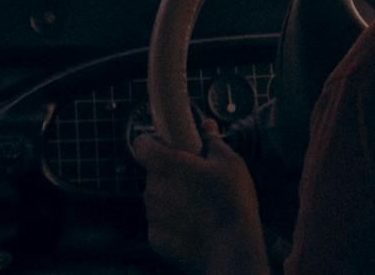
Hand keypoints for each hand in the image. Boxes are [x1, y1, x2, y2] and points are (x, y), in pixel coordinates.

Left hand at [133, 120, 267, 274]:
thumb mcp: (229, 162)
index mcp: (165, 164)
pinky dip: (173, 224)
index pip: (141, 144)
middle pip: (154, 175)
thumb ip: (212, 141)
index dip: (152, 143)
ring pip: (157, 200)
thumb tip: (207, 127)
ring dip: (172, 200)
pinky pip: (161, 225)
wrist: (232, 247)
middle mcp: (152, 189)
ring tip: (199, 207)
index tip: (166, 147)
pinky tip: (195, 227)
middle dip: (170, 176)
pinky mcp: (156, 239)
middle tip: (195, 181)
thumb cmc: (232, 200)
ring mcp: (152, 216)